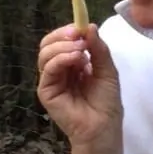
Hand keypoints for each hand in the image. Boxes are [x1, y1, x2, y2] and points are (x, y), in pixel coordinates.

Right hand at [36, 22, 121, 147]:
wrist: (103, 128)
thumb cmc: (106, 103)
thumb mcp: (107, 70)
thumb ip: (98, 49)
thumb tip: (89, 26)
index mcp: (71, 63)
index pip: (61, 40)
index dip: (68, 30)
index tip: (81, 26)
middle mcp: (58, 70)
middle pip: (48, 44)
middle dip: (62, 35)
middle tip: (78, 35)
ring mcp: (51, 80)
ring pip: (45, 54)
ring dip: (62, 46)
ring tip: (80, 49)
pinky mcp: (46, 91)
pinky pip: (48, 69)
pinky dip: (60, 59)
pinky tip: (75, 59)